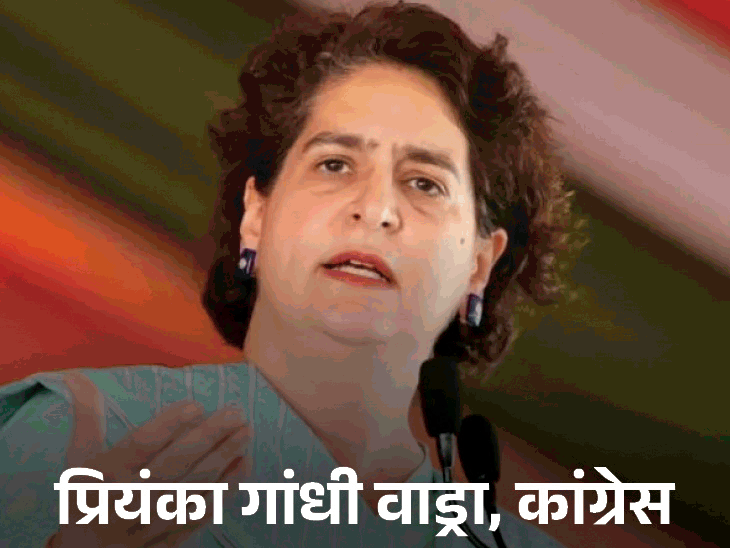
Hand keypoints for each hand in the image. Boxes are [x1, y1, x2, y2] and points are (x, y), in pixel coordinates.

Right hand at [49, 371, 250, 547]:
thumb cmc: (84, 501)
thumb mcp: (79, 461)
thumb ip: (87, 419)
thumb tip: (77, 377)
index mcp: (104, 476)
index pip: (139, 447)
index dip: (168, 425)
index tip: (195, 405)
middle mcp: (128, 499)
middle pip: (173, 464)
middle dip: (208, 436)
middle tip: (235, 412)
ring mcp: (151, 522)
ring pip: (193, 488)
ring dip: (224, 458)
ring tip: (246, 431)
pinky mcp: (170, 538)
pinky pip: (203, 512)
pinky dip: (226, 488)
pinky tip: (243, 464)